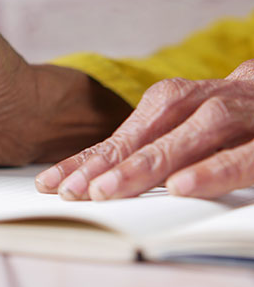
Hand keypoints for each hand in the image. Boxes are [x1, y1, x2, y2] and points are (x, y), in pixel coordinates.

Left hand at [36, 60, 253, 199]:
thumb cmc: (246, 122)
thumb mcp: (199, 131)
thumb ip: (161, 146)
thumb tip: (98, 175)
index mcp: (191, 99)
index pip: (133, 129)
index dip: (91, 155)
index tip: (53, 182)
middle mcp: (218, 97)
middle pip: (157, 126)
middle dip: (112, 160)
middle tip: (73, 190)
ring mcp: (251, 110)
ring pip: (199, 131)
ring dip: (152, 162)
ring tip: (110, 190)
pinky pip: (251, 151)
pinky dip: (216, 167)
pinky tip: (183, 187)